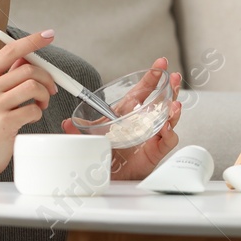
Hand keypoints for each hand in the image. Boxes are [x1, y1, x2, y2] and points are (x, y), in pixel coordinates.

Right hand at [0, 30, 59, 182]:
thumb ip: (6, 75)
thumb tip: (28, 55)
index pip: (10, 51)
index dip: (32, 41)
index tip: (49, 34)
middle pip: (27, 68)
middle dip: (47, 77)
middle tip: (51, 89)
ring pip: (33, 86)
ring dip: (44, 95)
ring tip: (41, 104)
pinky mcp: (3, 123)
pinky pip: (34, 110)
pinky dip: (39, 113)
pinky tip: (32, 117)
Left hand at [64, 57, 181, 180]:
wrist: (110, 176)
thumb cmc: (105, 152)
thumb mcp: (90, 136)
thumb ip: (78, 130)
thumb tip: (65, 123)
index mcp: (129, 112)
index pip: (144, 90)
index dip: (153, 76)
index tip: (160, 63)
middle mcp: (143, 122)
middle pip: (162, 101)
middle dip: (171, 88)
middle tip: (174, 78)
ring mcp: (151, 135)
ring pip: (169, 119)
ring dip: (173, 111)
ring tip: (174, 105)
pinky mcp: (155, 151)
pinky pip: (167, 141)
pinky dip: (169, 134)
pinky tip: (166, 127)